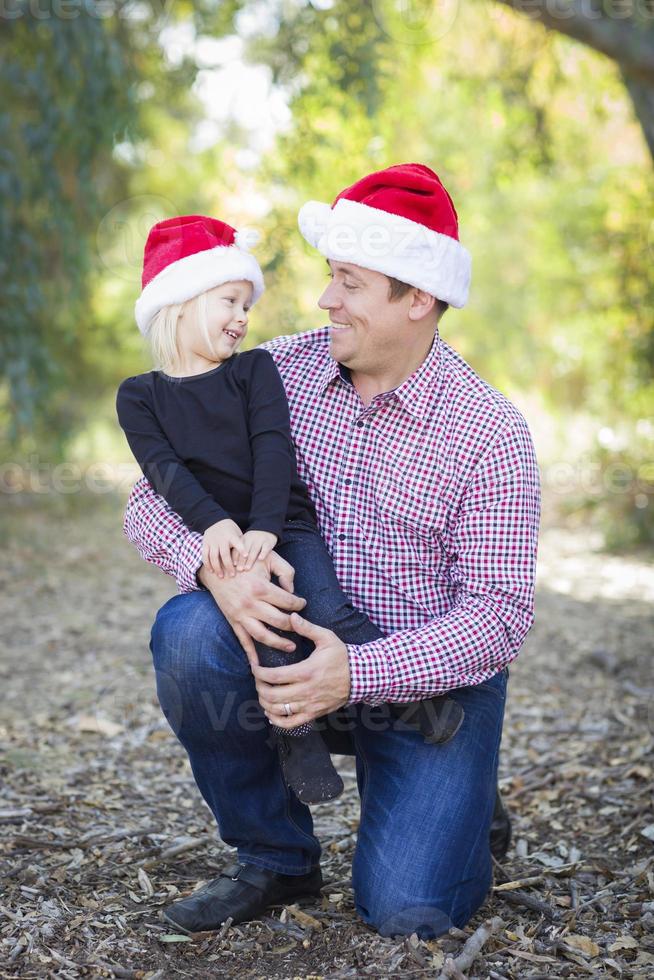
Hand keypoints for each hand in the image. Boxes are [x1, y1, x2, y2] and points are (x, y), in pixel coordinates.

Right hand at [198, 551, 305, 664]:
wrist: (217, 568)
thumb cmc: (246, 561)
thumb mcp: (267, 559)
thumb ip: (285, 572)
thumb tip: (293, 591)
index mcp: (260, 588)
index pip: (287, 602)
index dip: (299, 604)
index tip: (302, 604)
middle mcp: (250, 604)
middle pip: (278, 621)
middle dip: (293, 625)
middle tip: (301, 626)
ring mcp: (240, 615)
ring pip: (262, 635)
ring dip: (278, 643)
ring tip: (291, 647)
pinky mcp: (233, 621)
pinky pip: (243, 640)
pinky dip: (250, 654)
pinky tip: (258, 665)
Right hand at [202, 519, 247, 577]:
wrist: (215, 520)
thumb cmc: (230, 530)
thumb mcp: (238, 533)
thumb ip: (242, 543)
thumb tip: (249, 556)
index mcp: (231, 536)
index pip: (237, 542)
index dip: (241, 549)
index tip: (246, 556)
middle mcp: (221, 539)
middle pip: (225, 554)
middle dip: (228, 566)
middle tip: (232, 575)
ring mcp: (212, 542)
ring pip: (213, 557)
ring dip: (217, 568)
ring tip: (221, 576)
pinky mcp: (205, 544)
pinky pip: (205, 555)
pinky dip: (207, 564)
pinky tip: (211, 571)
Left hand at [236, 530, 277, 571]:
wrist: (267, 530)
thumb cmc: (254, 541)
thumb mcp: (246, 543)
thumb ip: (240, 551)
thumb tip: (232, 565)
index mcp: (244, 539)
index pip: (238, 548)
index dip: (236, 557)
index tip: (233, 565)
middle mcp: (251, 539)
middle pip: (245, 550)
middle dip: (242, 560)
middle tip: (239, 569)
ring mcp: (260, 540)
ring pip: (254, 550)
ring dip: (250, 560)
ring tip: (247, 568)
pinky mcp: (268, 542)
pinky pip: (265, 548)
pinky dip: (263, 553)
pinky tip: (260, 559)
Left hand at [253, 613, 350, 727]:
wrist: (362, 677)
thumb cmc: (343, 656)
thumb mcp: (327, 637)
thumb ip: (307, 628)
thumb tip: (291, 616)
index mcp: (307, 671)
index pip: (274, 676)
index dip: (258, 673)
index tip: (254, 667)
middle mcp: (306, 691)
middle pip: (272, 695)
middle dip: (259, 687)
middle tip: (258, 679)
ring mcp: (310, 705)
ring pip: (279, 710)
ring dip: (265, 703)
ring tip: (263, 693)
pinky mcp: (314, 714)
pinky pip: (291, 724)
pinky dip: (277, 721)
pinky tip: (271, 712)